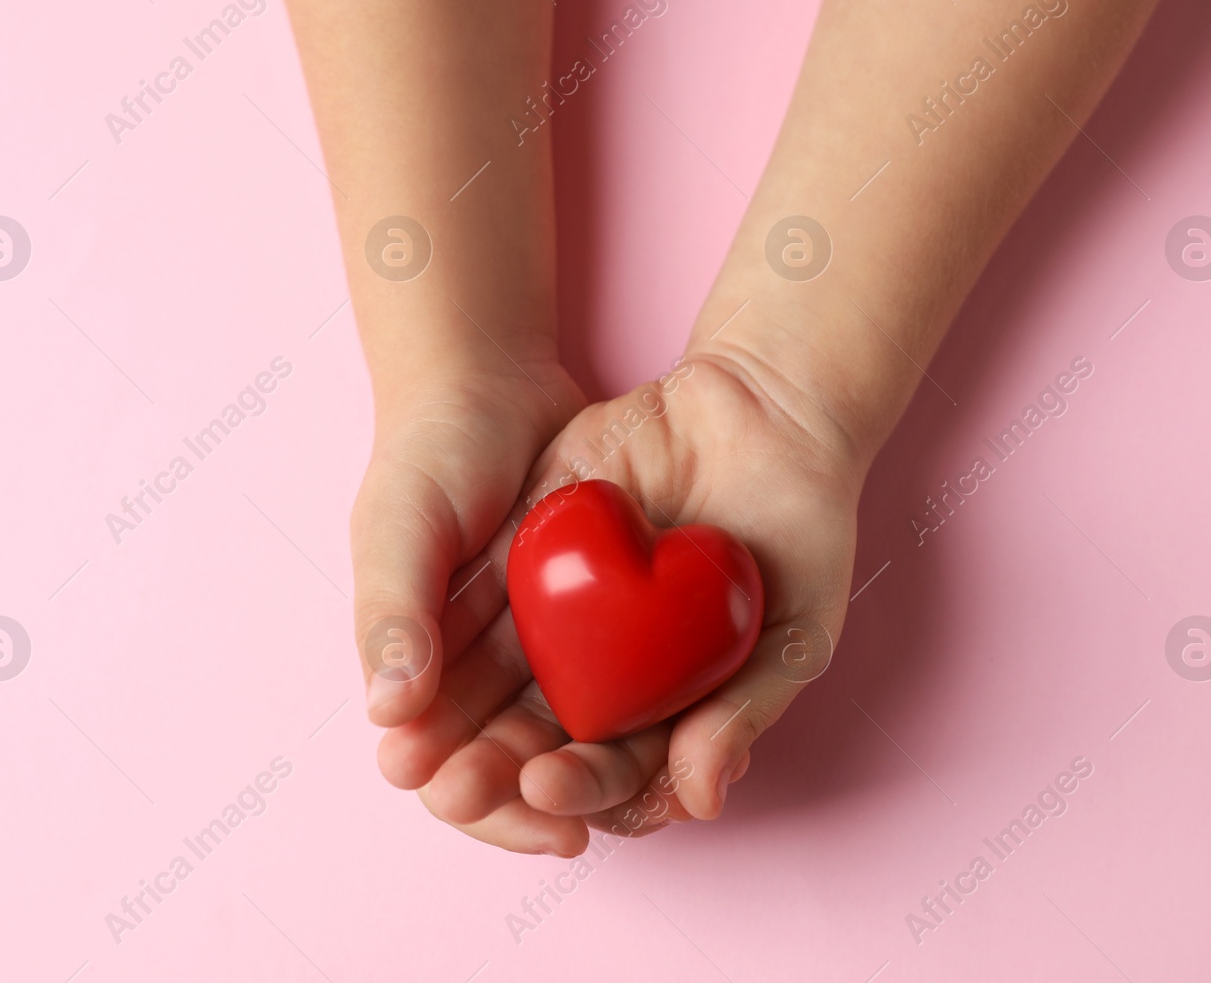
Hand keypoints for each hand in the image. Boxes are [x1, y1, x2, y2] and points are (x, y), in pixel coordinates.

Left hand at [378, 348, 866, 853]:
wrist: (770, 408)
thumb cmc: (800, 532)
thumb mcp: (793, 633)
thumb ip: (744, 713)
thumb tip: (697, 801)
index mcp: (666, 706)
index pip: (611, 767)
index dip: (578, 786)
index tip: (547, 786)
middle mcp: (605, 667)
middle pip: (537, 734)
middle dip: (493, 769)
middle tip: (456, 789)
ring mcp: (563, 606)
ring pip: (494, 673)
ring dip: (451, 714)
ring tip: (411, 747)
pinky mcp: (530, 543)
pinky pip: (479, 591)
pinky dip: (442, 626)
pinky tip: (414, 652)